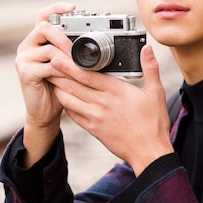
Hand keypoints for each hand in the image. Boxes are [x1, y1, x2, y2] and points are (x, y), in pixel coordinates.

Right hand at [14, 2, 74, 166]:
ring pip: (48, 48)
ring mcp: (24, 59)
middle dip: (65, 36)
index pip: (43, 16)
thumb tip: (99, 36)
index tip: (73, 6)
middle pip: (44, 28)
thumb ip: (74, 51)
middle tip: (81, 46)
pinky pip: (47, 66)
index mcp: (37, 40)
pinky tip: (74, 74)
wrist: (46, 113)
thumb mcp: (69, 65)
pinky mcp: (25, 73)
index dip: (56, 8)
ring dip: (68, 55)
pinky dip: (63, 70)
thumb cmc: (61, 87)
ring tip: (82, 63)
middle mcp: (27, 46)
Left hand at [49, 44, 173, 175]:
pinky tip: (64, 97)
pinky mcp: (93, 129)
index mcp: (116, 91)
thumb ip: (150, 68)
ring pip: (69, 100)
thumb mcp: (156, 93)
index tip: (57, 56)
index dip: (69, 65)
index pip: (86, 75)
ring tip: (51, 77)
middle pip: (73, 85)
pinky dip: (66, 104)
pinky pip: (73, 114)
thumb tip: (147, 49)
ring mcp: (95, 118)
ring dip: (59, 88)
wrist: (148, 153)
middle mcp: (102, 104)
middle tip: (47, 62)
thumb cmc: (153, 123)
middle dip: (58, 73)